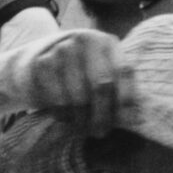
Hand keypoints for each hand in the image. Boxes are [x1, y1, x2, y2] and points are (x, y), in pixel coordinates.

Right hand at [24, 30, 139, 136]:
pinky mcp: (43, 63)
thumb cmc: (79, 70)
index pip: (124, 71)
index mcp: (107, 42)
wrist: (39, 57)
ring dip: (82, 120)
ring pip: (79, 97)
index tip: (128, 122)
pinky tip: (66, 119)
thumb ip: (117, 85)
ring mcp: (62, 49)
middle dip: (103, 115)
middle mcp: (85, 40)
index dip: (127, 98)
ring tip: (84, 129)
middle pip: (102, 86)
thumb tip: (133, 119)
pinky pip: (57, 99)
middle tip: (101, 132)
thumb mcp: (101, 68)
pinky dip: (63, 115)